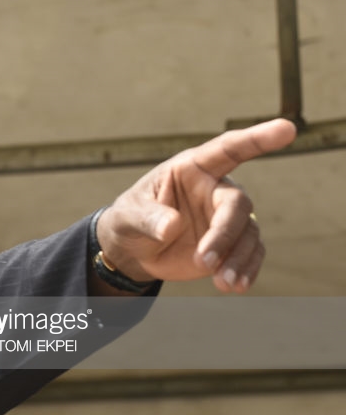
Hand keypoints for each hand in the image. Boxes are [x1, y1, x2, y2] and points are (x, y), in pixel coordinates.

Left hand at [95, 118, 296, 292]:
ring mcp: (224, 216)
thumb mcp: (127, 216)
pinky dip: (246, 269)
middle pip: (237, 204)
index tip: (286, 129)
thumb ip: (147, 218)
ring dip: (238, 258)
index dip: (256, 139)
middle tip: (204, 262)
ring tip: (223, 283)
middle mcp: (214, 189)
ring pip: (248, 232)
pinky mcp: (230, 242)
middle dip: (225, 233)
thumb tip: (170, 226)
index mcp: (191, 168)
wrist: (133, 250)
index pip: (227, 149)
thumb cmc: (129, 220)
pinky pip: (250, 253)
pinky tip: (236, 285)